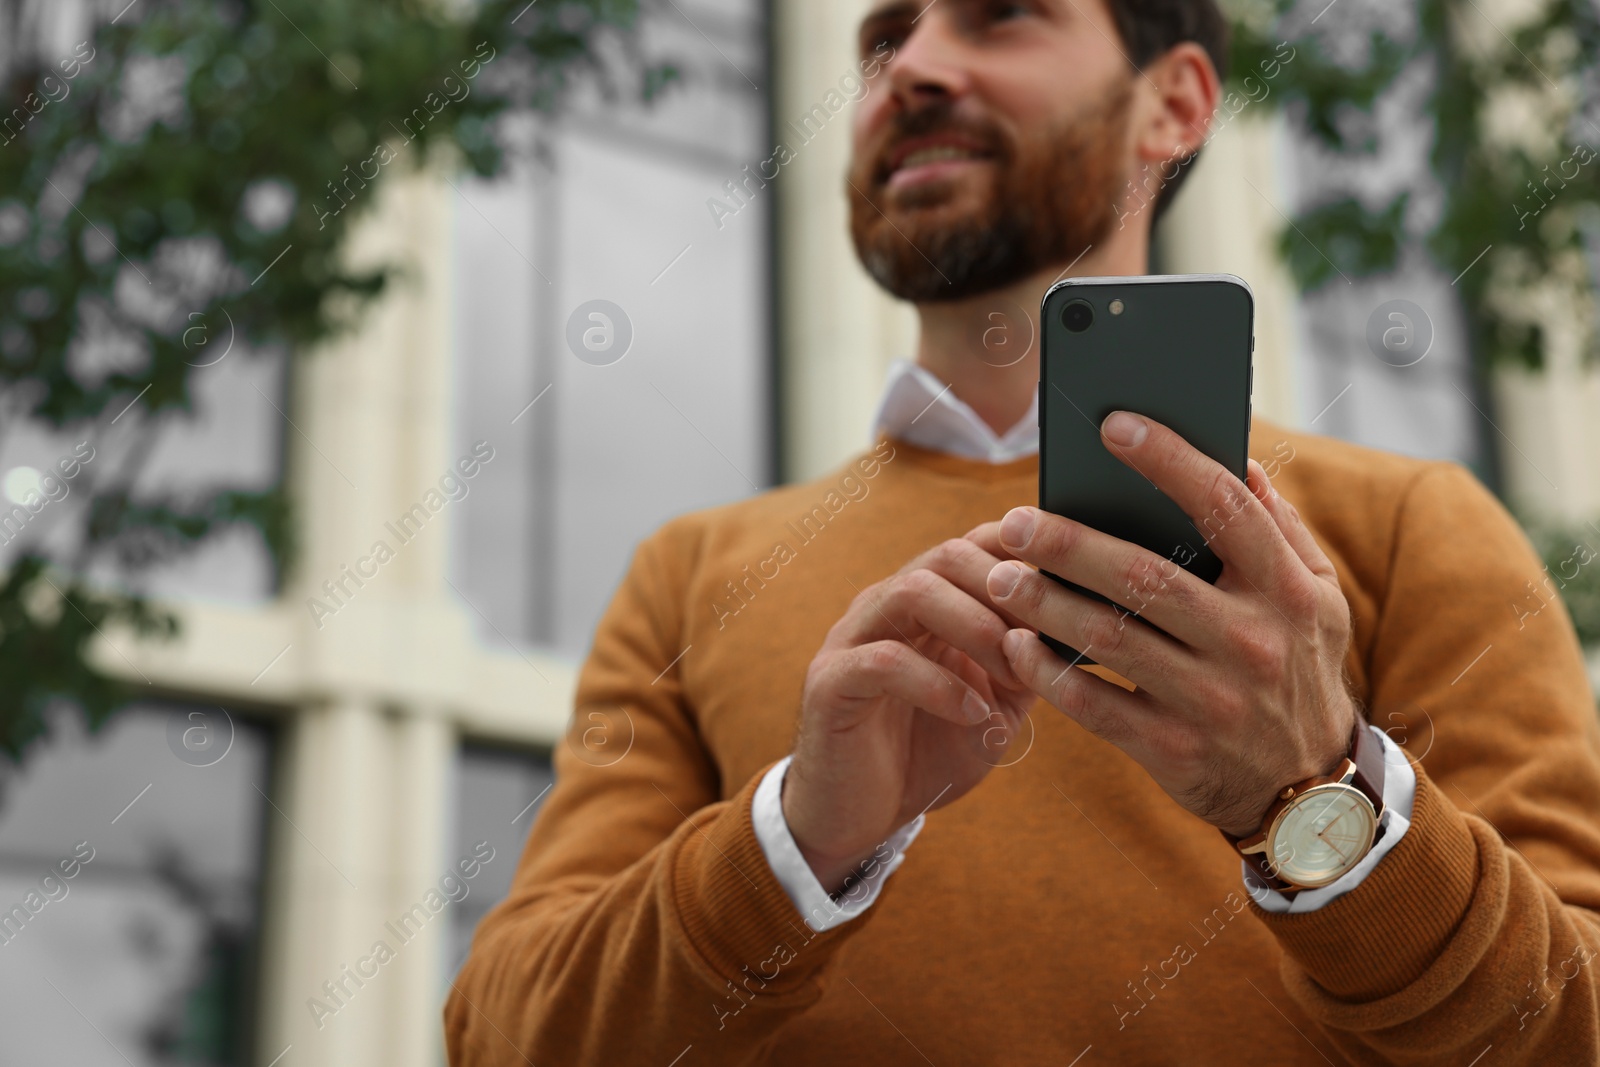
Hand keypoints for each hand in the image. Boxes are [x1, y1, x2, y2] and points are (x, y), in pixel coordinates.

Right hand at [786, 525, 1036, 893]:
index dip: (1024, 555)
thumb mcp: (996, 702)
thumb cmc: (929, 751)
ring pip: (912, 592)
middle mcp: (885, 606)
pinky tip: (974, 714)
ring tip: (1012, 671)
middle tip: (1042, 638)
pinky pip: (884, 661)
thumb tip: (1089, 628)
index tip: (1071, 589)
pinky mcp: (829, 682)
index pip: (973, 545)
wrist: (861, 815)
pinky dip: (939, 684)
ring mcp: (851, 638)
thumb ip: (1029, 662)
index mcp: (924, 602)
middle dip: (1005, 592)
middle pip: (946, 555)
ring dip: (975, 627)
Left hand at [986, 411, 1358, 837]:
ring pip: (1111, 638)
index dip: (1169, 459)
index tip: (1113, 424)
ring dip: (1045, 605)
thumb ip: (1278, 526)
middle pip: (1145, 575)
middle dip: (1070, 544)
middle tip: (1013, 523)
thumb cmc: (1297, 668)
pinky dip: (1048, 673)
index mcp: (1289, 590)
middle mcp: (1254, 642)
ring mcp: (1214, 701)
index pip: (1225, 506)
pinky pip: (1095, 706)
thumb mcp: (1317, 598)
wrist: (1311, 792)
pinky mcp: (1176, 750)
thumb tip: (1237, 454)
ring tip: (1000, 578)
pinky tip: (1014, 645)